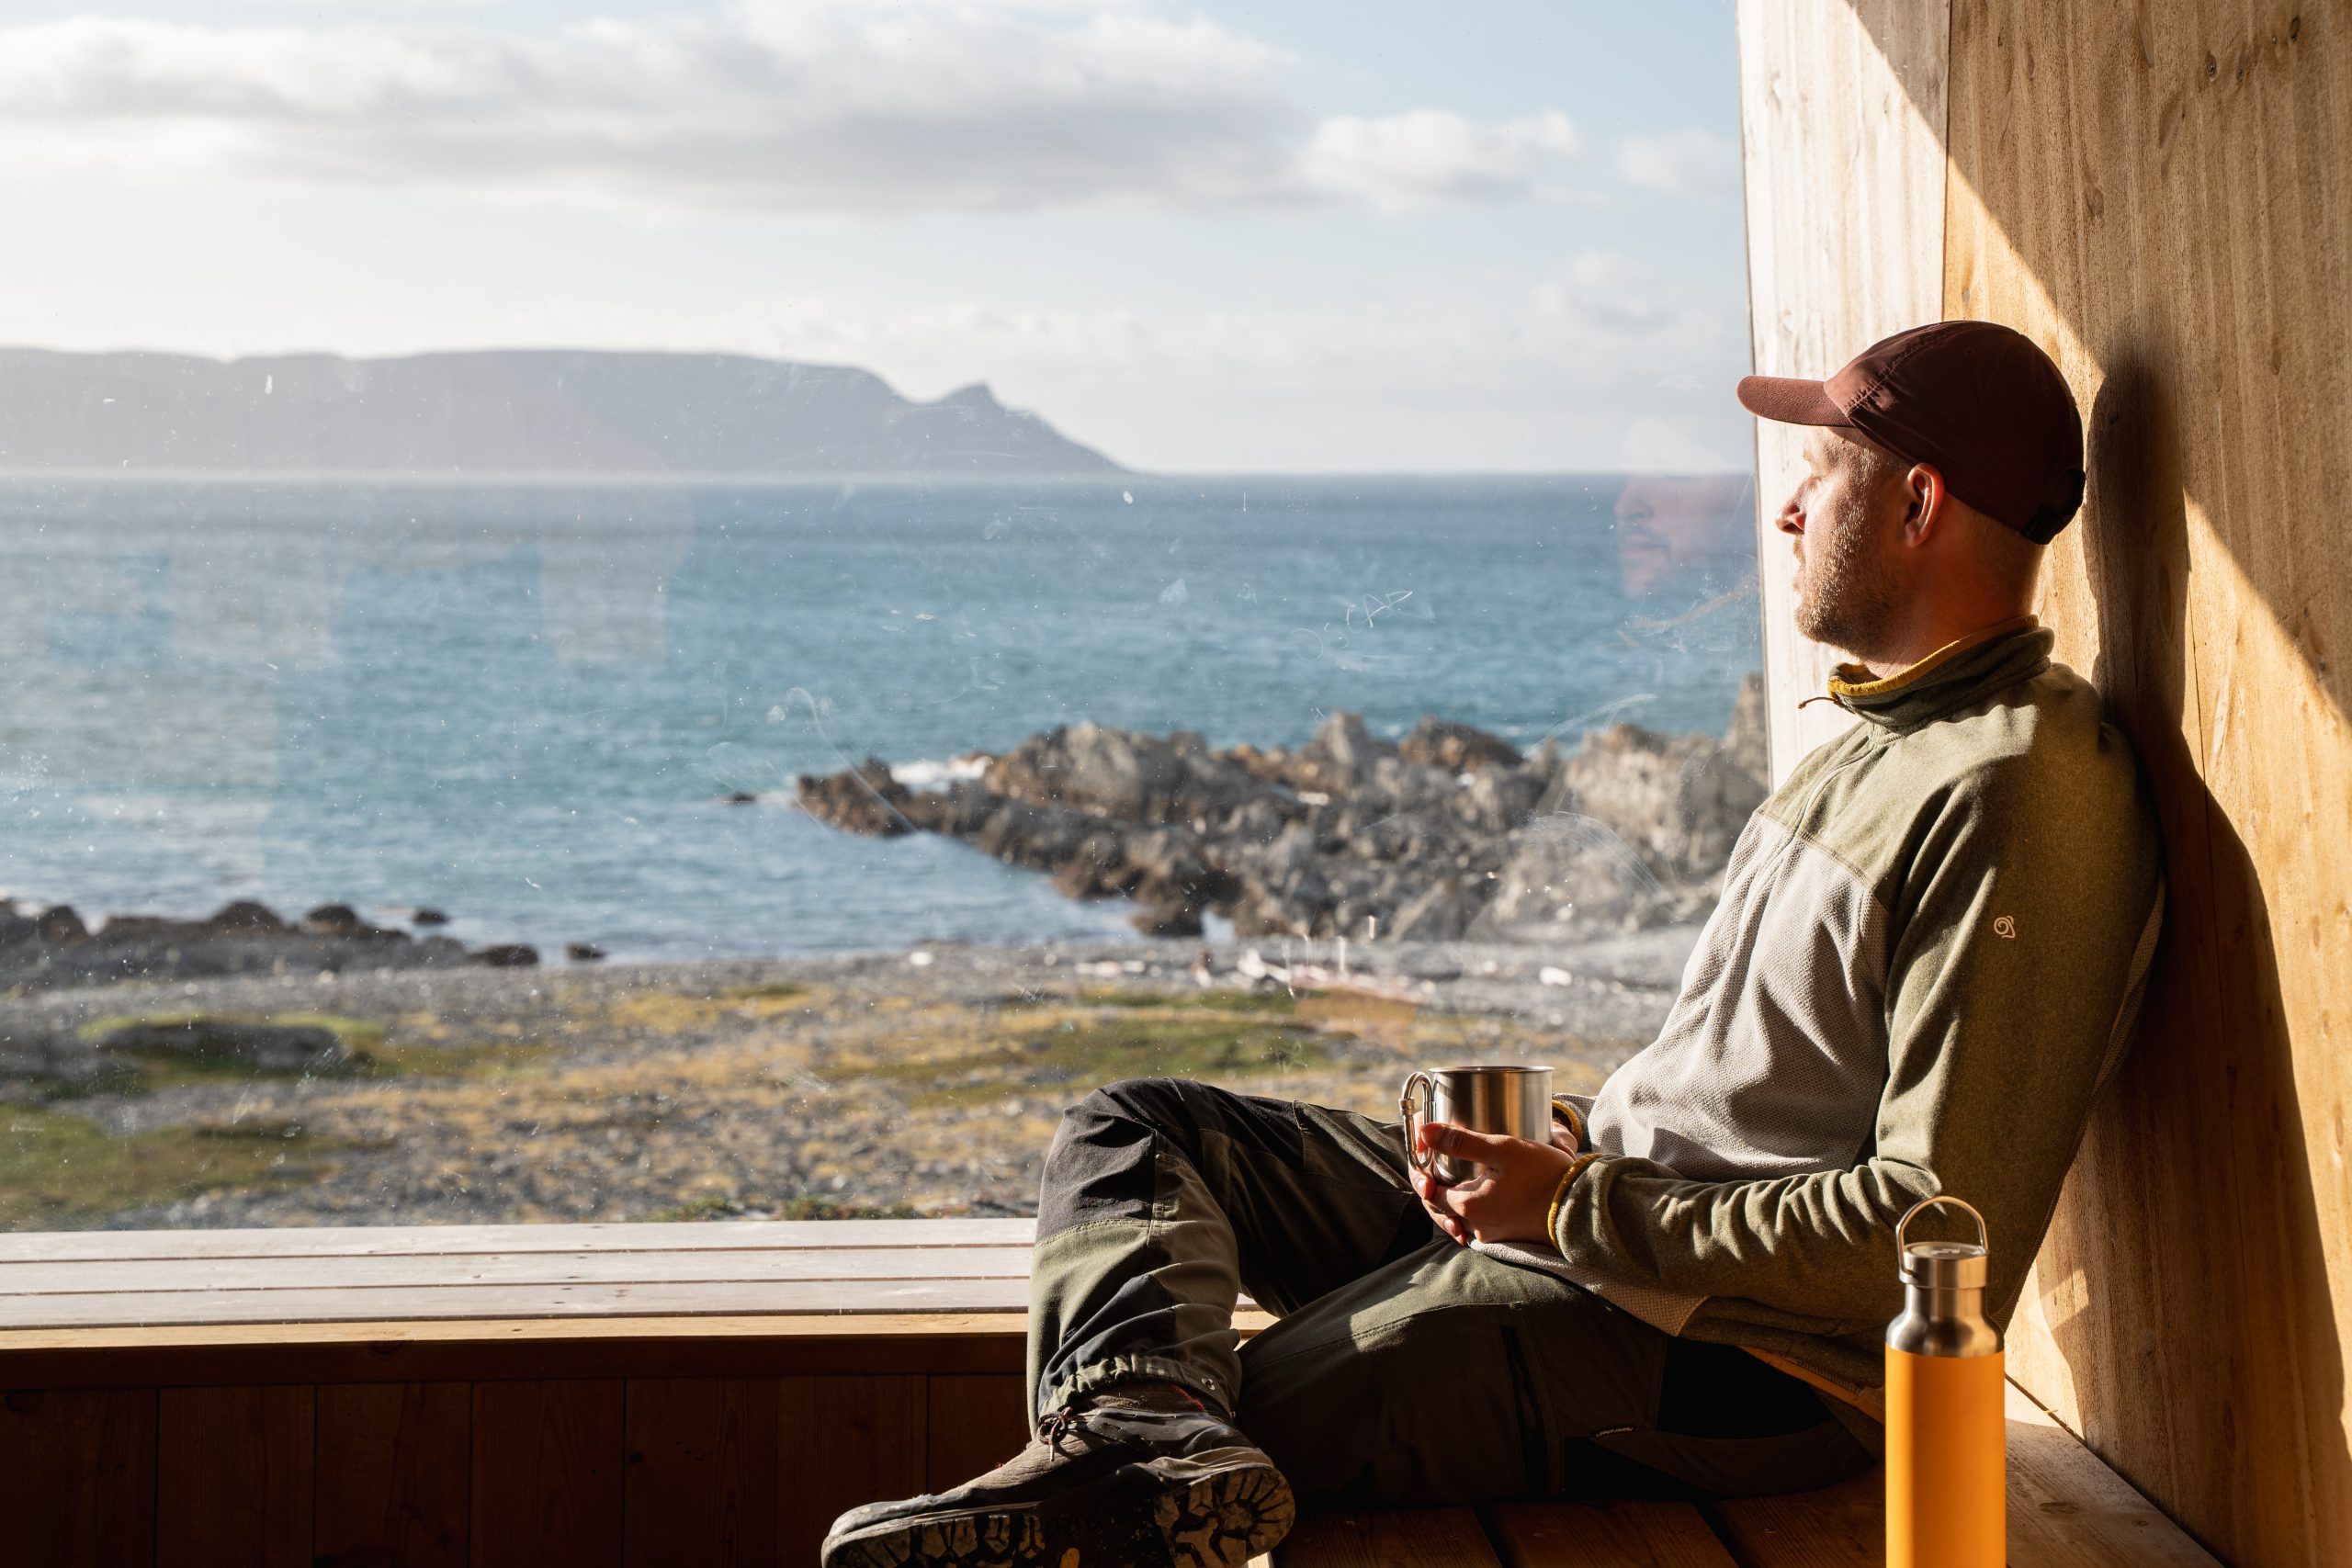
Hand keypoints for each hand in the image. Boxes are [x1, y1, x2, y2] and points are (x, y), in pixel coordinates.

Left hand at [1412, 1121, 1576, 1246]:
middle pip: (1443, 1205)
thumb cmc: (1545, 1175)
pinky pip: (1482, 1222)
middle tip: (1444, 1159)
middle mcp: (1475, 1226)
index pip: (1429, 1191)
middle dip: (1439, 1182)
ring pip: (1462, 1214)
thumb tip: (1425, 1132)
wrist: (1582, 1208)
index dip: (1424, 1170)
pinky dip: (1478, 1206)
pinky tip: (1486, 1189)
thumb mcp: (1504, 1149)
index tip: (1429, 1151)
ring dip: (1458, 1196)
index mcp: (1467, 1205)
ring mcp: (1493, 1235)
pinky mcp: (1509, 1236)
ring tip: (1464, 1171)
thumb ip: (1462, 1141)